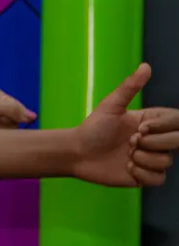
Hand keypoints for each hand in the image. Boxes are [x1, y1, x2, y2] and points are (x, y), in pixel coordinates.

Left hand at [72, 64, 174, 186]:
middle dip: (153, 143)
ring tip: (125, 155)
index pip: (178, 121)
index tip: (139, 128)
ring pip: (166, 161)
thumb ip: (130, 87)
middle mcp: (156, 139)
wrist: (77, 153)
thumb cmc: (93, 128)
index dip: (162, 127)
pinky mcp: (145, 176)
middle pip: (178, 141)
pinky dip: (142, 174)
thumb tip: (146, 66)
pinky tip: (127, 168)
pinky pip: (159, 179)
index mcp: (152, 121)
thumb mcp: (111, 106)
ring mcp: (151, 158)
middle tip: (130, 142)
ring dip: (143, 159)